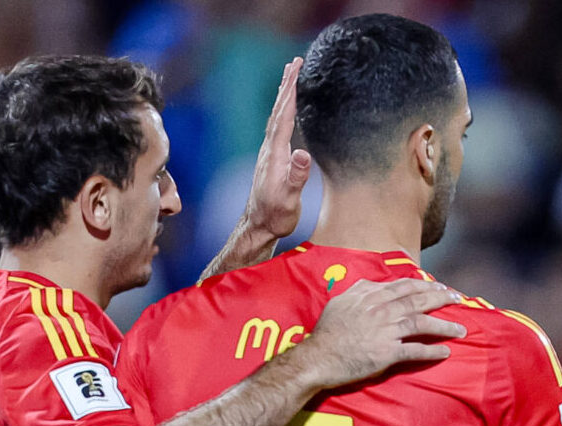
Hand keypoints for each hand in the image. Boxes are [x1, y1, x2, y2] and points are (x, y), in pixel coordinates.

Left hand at [235, 58, 311, 250]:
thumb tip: (302, 154)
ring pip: (277, 116)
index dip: (291, 91)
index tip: (297, 68)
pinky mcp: (272, 159)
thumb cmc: (275, 215)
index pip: (284, 115)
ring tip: (290, 79)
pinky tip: (286, 112)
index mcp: (276, 153)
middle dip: (287, 85)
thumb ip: (296, 176)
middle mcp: (270, 149)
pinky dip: (283, 112)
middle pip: (279, 110)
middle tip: (294, 62)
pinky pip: (278, 127)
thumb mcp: (289, 199)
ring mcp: (270, 153)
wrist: (258, 226)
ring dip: (284, 96)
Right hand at [293, 278, 466, 387]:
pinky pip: (415, 351)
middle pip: (418, 301)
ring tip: (461, 329)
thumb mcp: (341, 301)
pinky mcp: (387, 353)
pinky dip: (432, 351)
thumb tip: (375, 284)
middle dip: (442, 299)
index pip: (405, 287)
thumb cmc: (328, 331)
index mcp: (371, 297)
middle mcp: (381, 311)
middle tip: (458, 300)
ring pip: (422, 324)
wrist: (319, 356)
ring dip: (445, 326)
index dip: (426, 286)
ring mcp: (385, 332)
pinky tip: (446, 352)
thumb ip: (361, 290)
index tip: (440, 287)